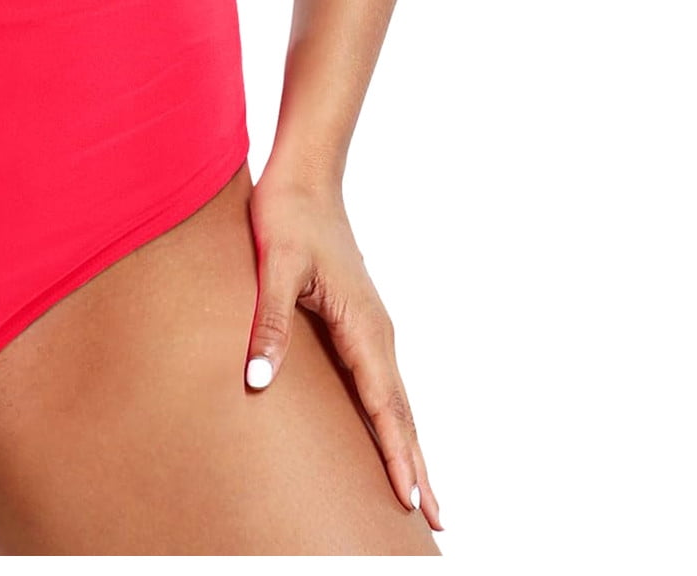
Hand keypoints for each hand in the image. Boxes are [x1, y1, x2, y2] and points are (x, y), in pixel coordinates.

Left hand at [244, 167, 442, 529]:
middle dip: (417, 465)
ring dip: (410, 445)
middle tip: (437, 521)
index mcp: (362, 324)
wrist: (305, 175)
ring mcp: (371, 326)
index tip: (409, 499)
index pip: (384, 403)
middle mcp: (376, 331)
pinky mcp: (358, 319)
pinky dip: (393, 416)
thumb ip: (270, 322)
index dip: (396, 453)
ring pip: (396, 398)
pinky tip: (389, 432)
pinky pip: (381, 380)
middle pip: (401, 411)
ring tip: (422, 494)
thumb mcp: (274, 266)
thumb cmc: (288, 216)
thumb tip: (259, 379)